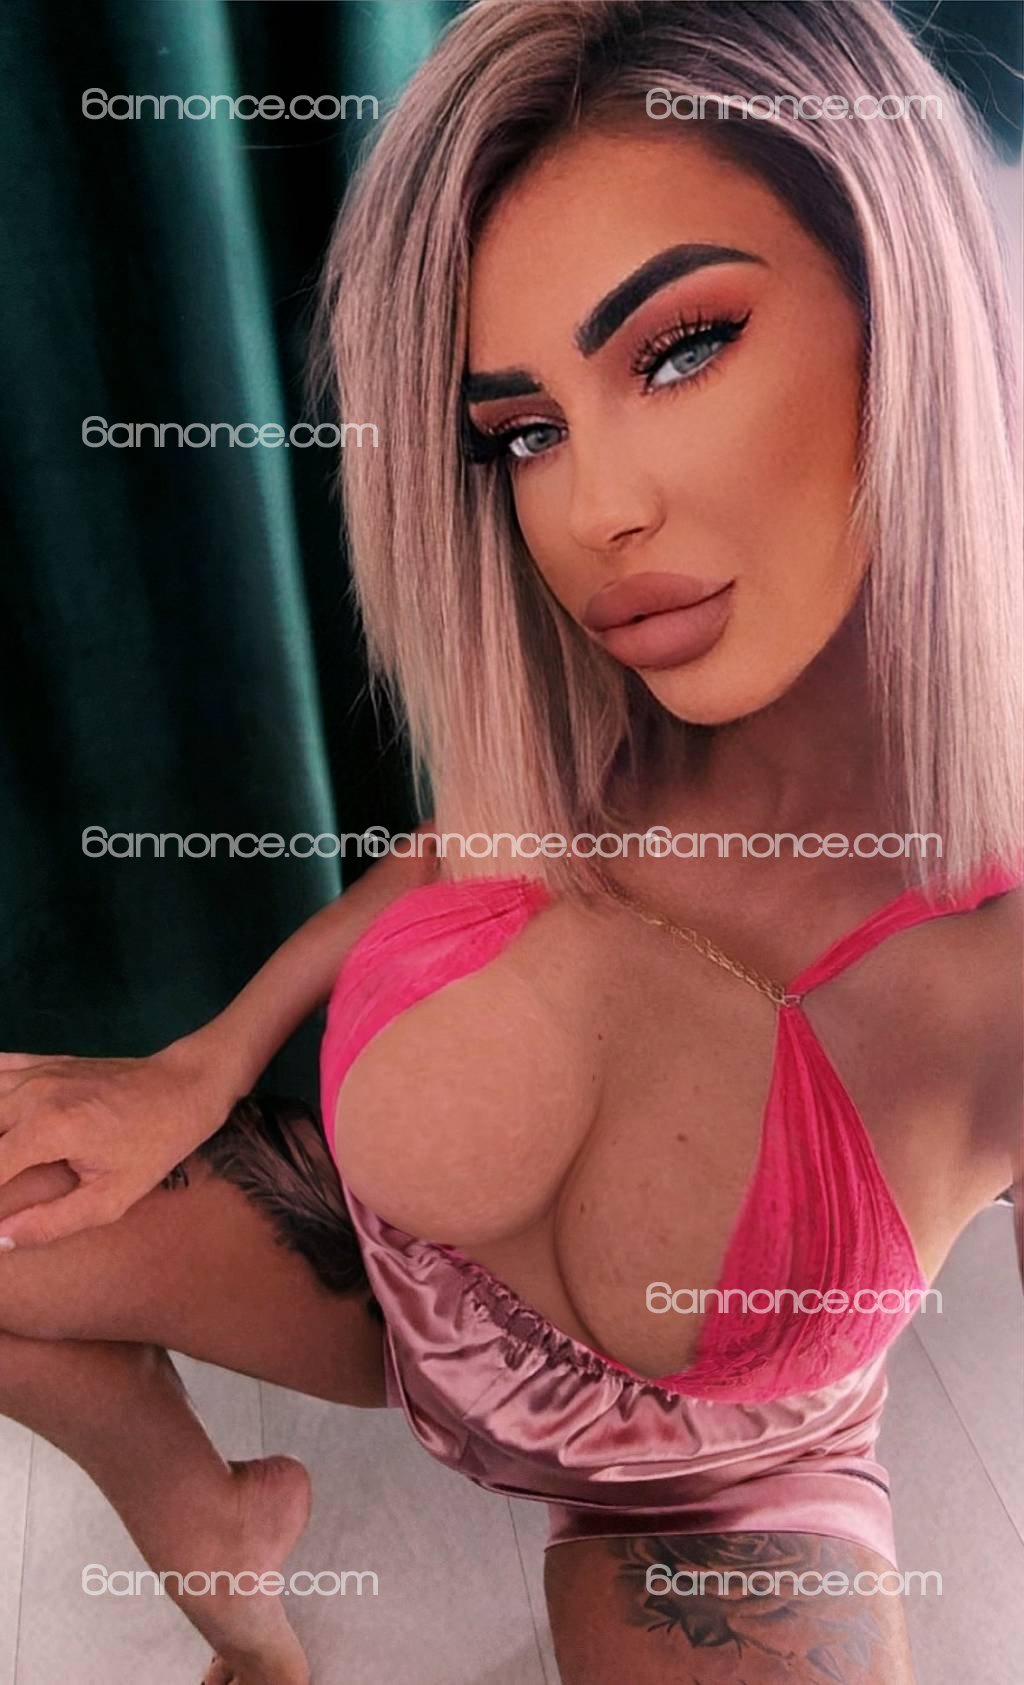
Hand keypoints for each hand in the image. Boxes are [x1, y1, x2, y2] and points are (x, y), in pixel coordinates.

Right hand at [0, 1042, 236, 1248]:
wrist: (182, 1087)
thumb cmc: (153, 1146)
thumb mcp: (111, 1198)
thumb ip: (51, 1222)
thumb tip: (0, 1239)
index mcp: (46, 1131)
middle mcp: (31, 1096)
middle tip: (2, 1184)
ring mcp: (34, 1073)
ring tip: (1, 1159)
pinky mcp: (41, 1062)